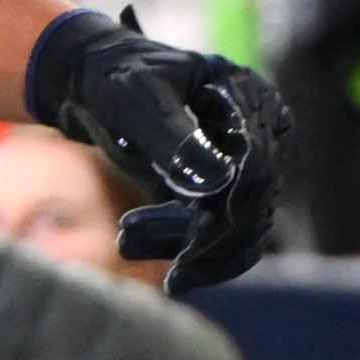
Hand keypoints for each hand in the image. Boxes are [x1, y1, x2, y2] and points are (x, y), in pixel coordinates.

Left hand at [24, 8, 286, 290]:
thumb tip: (217, 183)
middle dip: (197, 233)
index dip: (225, 203)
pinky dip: (204, 263)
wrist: (95, 85)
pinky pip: (234, 242)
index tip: (189, 235)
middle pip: (251, 202)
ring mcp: (252, 166)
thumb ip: (174, 137)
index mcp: (250, 97)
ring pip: (242, 230)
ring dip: (192, 251)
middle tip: (127, 239)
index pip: (255, 163)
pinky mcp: (232, 195)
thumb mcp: (137, 99)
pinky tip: (173, 279)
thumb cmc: (115, 80)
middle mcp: (264, 133)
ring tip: (126, 243)